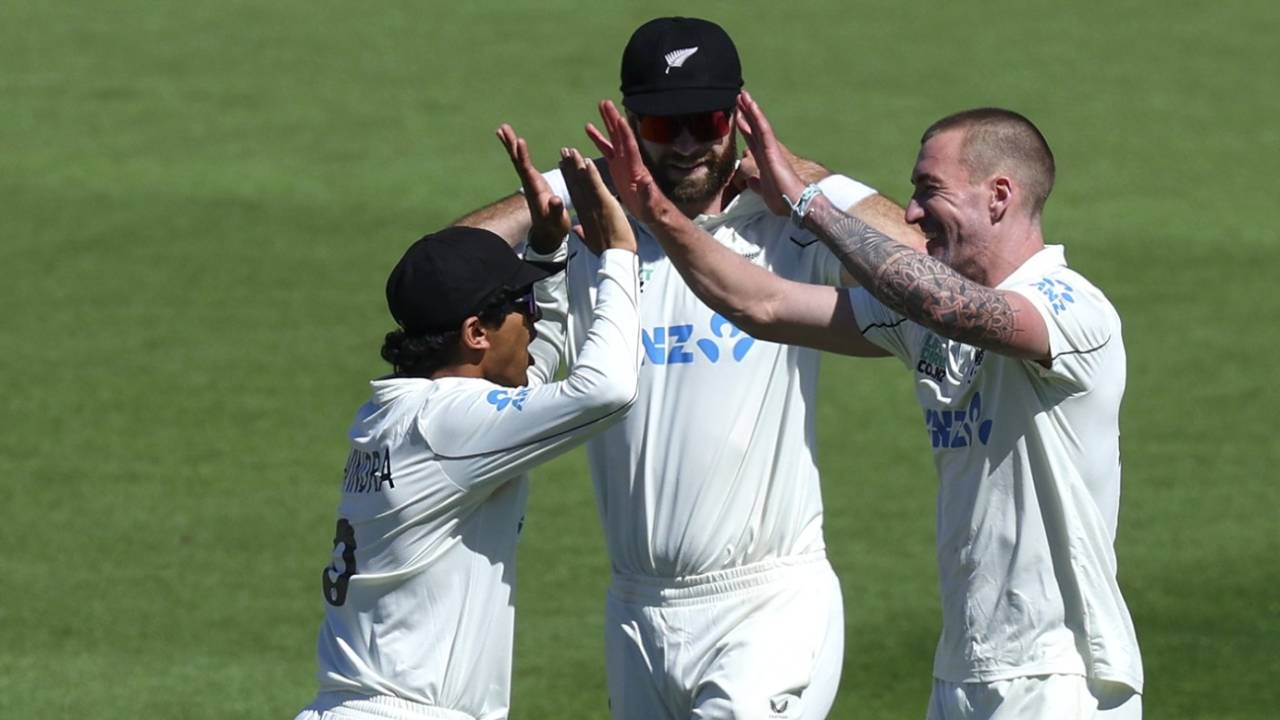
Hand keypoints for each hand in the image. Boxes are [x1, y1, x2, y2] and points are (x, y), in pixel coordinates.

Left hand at [497, 123, 570, 253]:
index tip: (519, 141)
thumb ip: (556, 210)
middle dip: (511, 145)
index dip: (523, 156)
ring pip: (518, 160)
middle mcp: (529, 183)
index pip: (526, 170)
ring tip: (502, 129)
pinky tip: (515, 142)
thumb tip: (555, 200)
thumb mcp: (557, 221)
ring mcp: (529, 181)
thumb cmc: (554, 226)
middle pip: (517, 161)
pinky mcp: (532, 181)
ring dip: (511, 144)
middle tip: (502, 128)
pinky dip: (518, 151)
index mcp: (535, 190)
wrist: (548, 232)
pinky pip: (523, 162)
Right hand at [559, 147, 636, 254]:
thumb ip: (583, 233)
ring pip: (584, 181)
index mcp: (584, 215)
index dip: (569, 179)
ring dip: (577, 165)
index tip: (563, 166)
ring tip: (570, 151)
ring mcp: (595, 204)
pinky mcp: (605, 204)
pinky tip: (586, 161)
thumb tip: (576, 230)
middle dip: (569, 167)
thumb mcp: (591, 242)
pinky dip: (592, 173)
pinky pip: (597, 185)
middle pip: (575, 183)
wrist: (615, 256)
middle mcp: (586, 207)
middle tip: (563, 151)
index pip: (574, 193)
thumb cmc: (607, 251)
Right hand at [585, 100, 676, 227]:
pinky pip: (605, 149)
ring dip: (606, 122)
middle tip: (605, 102)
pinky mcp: (616, 166)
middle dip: (613, 119)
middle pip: (620, 135)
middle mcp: (629, 160)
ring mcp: (622, 161)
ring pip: (613, 138)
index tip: (618, 117)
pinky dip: (598, 138)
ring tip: (600, 106)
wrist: (650, 211)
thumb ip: (647, 191)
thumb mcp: (648, 201)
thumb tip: (646, 180)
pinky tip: (589, 129)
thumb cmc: (651, 207)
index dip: (624, 133)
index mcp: (636, 167)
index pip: (629, 146)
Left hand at [734, 91, 806, 216]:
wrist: (794, 203)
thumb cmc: (782, 198)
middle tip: (739, 98)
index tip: (738, 115)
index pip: (752, 139)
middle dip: (746, 113)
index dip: (745, 127)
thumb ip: (756, 183)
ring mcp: (770, 149)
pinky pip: (764, 130)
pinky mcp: (772, 150)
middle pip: (754, 128)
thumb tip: (750, 180)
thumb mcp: (763, 190)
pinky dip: (758, 117)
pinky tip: (752, 105)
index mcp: (763, 160)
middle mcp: (767, 152)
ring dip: (750, 109)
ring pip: (759, 124)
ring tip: (743, 95)